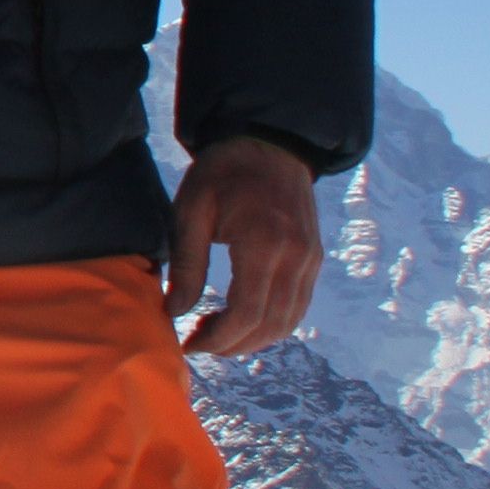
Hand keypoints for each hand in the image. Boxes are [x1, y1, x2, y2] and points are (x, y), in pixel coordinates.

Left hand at [168, 135, 324, 357]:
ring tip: (216, 334)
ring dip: (253, 340)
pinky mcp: (314, 260)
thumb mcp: (191, 210)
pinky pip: (297, 307)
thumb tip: (175, 312)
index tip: (189, 343)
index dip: (218, 339)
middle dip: (232, 345)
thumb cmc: (223, 173)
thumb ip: (187, 264)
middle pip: (270, 325)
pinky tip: (241, 320)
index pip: (248, 313)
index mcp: (264, 243)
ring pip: (288, 322)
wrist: (269, 144)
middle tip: (198, 343)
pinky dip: (271, 324)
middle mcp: (297, 257)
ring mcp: (311, 260)